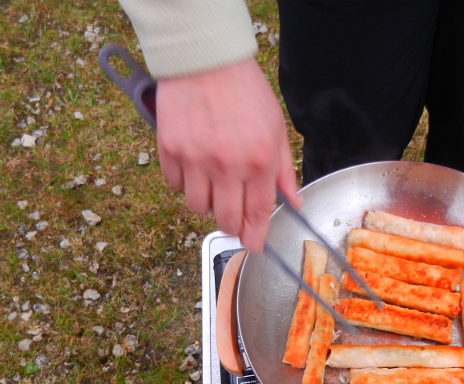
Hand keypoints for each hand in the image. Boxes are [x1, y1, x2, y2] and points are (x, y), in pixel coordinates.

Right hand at [156, 58, 300, 250]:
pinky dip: (183, 183)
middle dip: (231, 223)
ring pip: (196, 207)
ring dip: (206, 202)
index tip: (252, 246)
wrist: (206, 58)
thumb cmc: (246, 91)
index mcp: (259, 161)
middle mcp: (227, 165)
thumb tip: (294, 202)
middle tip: (232, 214)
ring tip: (213, 182)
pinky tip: (193, 166)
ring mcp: (195, 158)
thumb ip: (283, 171)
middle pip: (224, 219)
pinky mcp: (169, 149)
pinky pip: (173, 185)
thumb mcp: (276, 129)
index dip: (254, 234)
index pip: (258, 212)